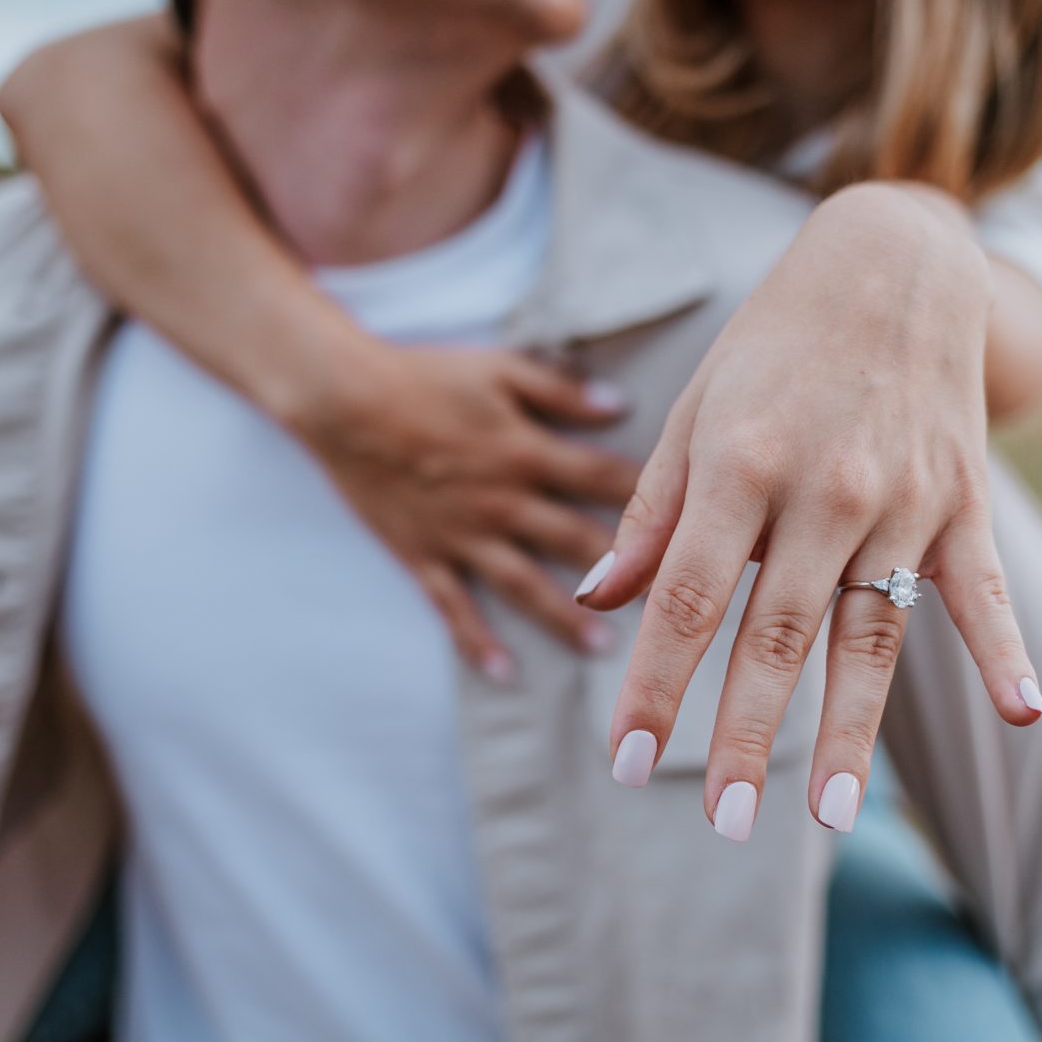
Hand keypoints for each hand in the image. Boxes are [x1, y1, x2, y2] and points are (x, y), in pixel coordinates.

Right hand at [286, 340, 641, 678]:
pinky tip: (503, 672)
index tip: (699, 527)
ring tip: (606, 651)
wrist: (342, 401)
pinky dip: (476, 641)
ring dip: (565, 619)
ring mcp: (462, 533)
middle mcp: (501, 500)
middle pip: (576, 541)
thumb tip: (622, 406)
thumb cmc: (425, 377)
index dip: (656, 501)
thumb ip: (560, 389)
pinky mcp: (423, 555)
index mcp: (526, 450)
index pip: (605, 481)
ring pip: (524, 584)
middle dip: (627, 575)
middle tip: (673, 609)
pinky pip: (454, 607)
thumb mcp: (499, 369)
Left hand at [579, 183, 1041, 836]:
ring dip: (849, 728)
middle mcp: (821, 487)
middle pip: (775, 633)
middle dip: (744, 734)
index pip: (686, 600)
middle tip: (720, 825)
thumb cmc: (770, 344)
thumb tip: (597, 596)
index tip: (626, 764)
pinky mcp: (963, 501)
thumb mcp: (692, 410)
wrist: (890, 260)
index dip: (655, 687)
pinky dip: (1006, 650)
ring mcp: (900, 497)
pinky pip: (984, 590)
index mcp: (738, 463)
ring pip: (870, 633)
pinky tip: (1023, 714)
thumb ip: (649, 511)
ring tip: (829, 815)